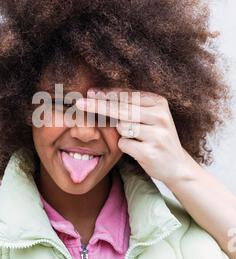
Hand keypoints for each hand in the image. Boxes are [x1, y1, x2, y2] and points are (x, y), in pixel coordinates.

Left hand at [75, 88, 191, 184]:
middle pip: (121, 109)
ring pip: (121, 127)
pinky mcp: (149, 152)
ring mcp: (156, 134)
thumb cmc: (157, 137)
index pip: (128, 95)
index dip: (107, 94)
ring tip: (139, 139)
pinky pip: (124, 144)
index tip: (90, 93)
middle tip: (79, 103)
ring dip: (123, 133)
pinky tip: (140, 150)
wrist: (177, 165)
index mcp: (159, 103)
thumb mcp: (150, 117)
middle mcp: (159, 116)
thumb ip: (129, 106)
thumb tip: (97, 94)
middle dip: (98, 106)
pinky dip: (126, 147)